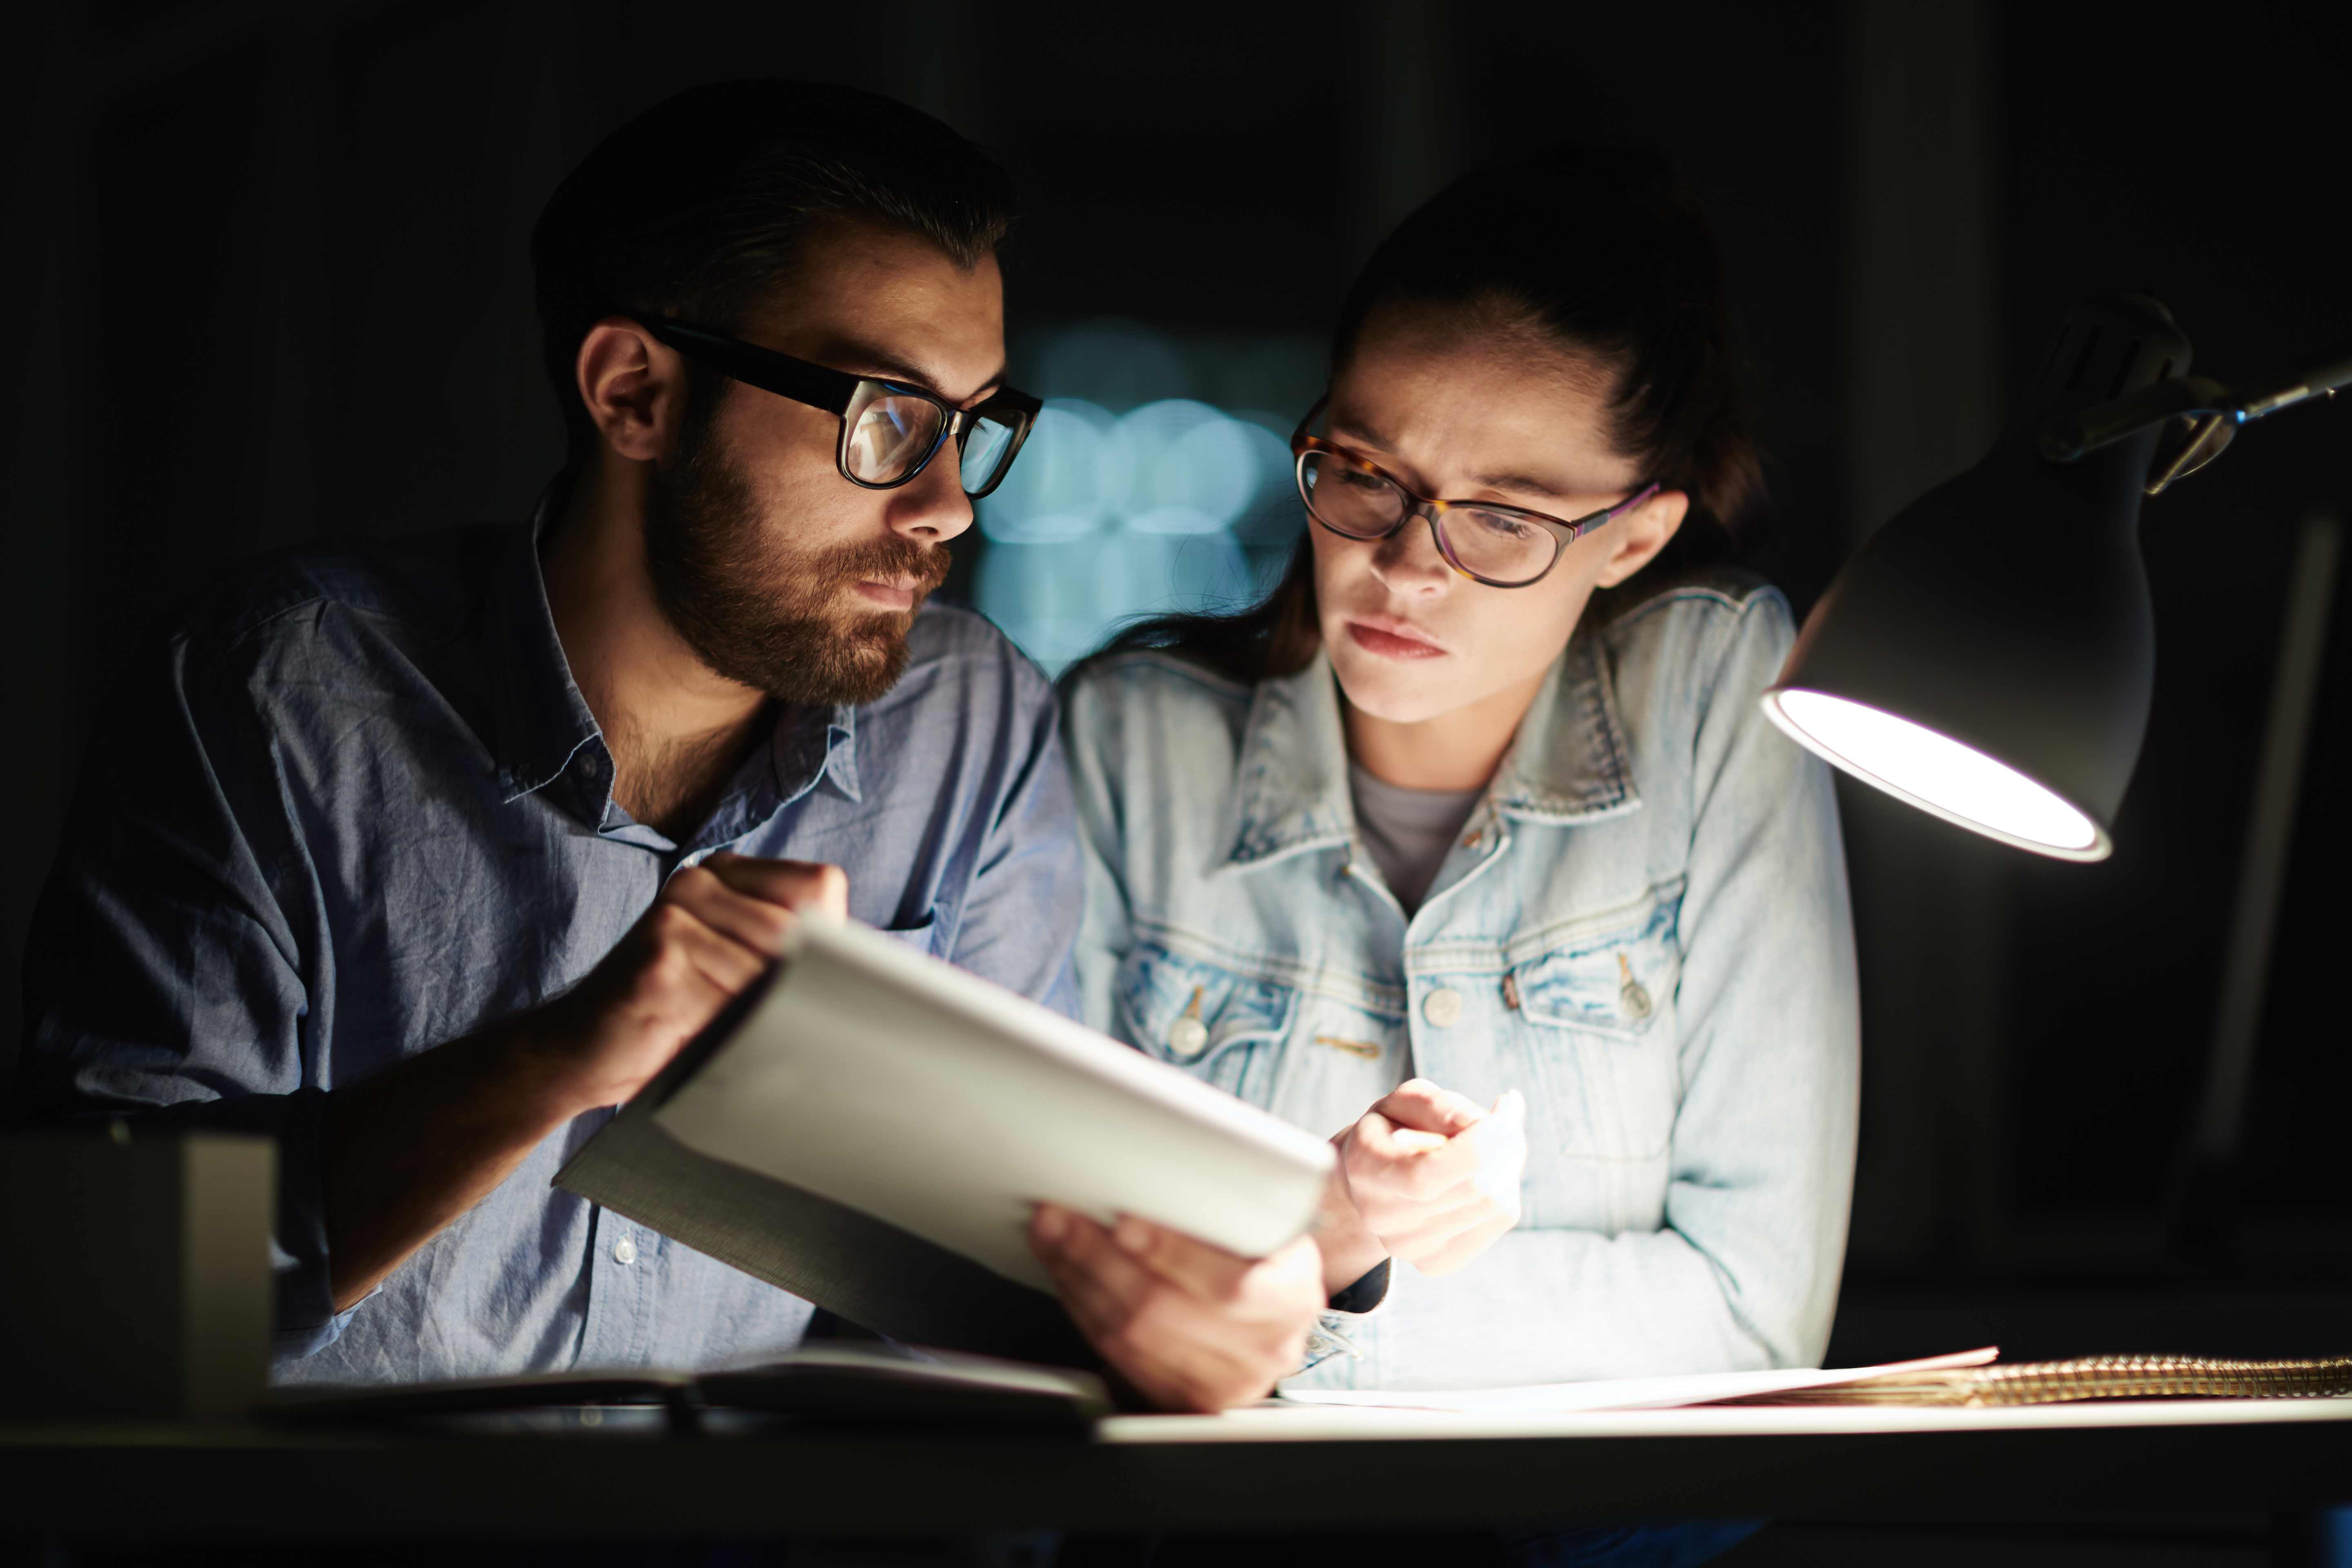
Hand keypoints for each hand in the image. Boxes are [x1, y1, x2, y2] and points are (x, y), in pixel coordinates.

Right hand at [525, 851, 847, 1117]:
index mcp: (723, 874)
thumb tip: (862, 971)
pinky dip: (731, 1029)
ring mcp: (677, 914)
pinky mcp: (661, 956)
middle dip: (795, 985)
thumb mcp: (729, 970)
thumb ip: (782, 952)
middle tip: (766, 1018)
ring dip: (761, 1012)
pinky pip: (732, 997)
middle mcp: (699, 882)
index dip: (828, 943)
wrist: (574, 1048)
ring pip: (768, 967)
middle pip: (799, 930)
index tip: (814, 982)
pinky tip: (699, 1037)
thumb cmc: (665, 1013)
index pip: (820, 887)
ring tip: (728, 1030)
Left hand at [1028, 1204, 1323, 1412]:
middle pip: (1162, 1312)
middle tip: (1061, 1219)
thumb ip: (1235, 1206)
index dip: (1170, 1253)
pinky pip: (1117, 1356)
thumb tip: (1169, 1172)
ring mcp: (1221, 1382)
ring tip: (1053, 1237)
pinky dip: (1083, 1309)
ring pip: (1130, 1336)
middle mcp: (1261, 1349)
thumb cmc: (1266, 1256)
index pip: (1228, 1285)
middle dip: (1099, 1259)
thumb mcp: (1272, 1226)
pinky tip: (1067, 1274)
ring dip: (1079, 1281)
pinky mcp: (1182, 1398)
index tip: (1124, 1221)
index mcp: (1289, 1298)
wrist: (1275, 1311)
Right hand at [1323, 1079, 1525, 1282]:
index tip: (1502, 1108)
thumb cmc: (1396, 1128)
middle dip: (1505, 1144)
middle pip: (1475, 1189)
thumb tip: (1483, 1125)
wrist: (1377, 1177)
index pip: (1427, 1175)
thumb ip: (1441, 1107)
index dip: (1478, 1144)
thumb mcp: (1408, 1101)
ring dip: (1510, 1163)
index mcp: (1367, 1169)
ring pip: (1496, 1205)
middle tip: (1506, 1117)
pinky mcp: (1437, 1263)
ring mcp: (1409, 1248)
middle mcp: (1381, 1217)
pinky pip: (1500, 1220)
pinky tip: (1488, 1172)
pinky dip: (1507, 1188)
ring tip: (1495, 1142)